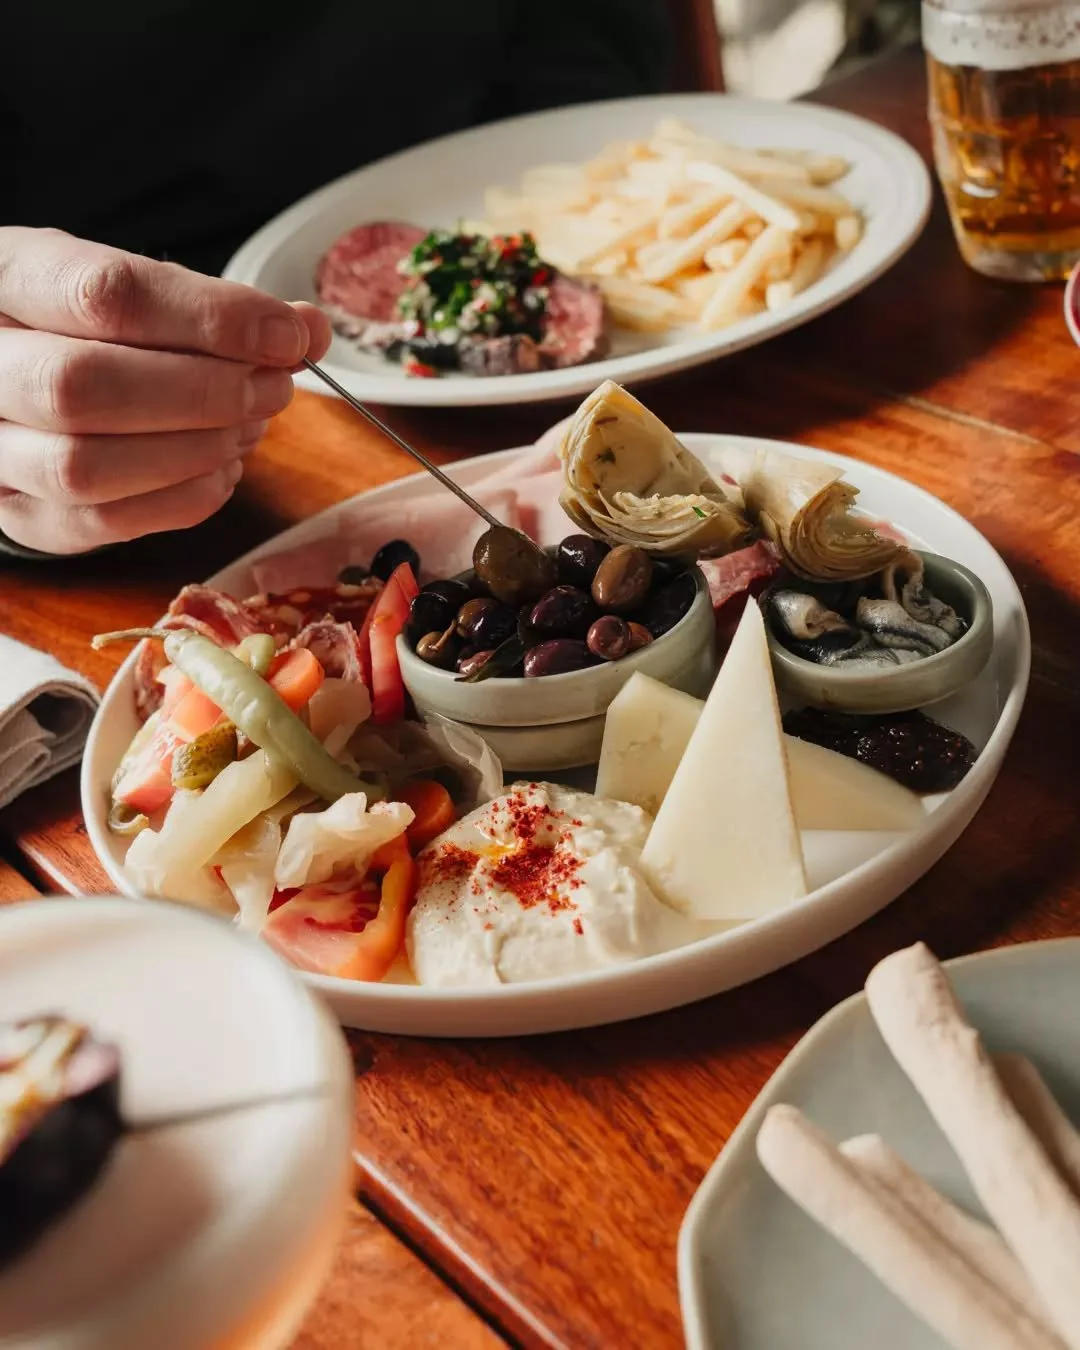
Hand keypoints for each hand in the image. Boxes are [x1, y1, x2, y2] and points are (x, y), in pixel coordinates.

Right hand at [0, 227, 331, 553]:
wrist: (17, 385)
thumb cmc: (84, 331)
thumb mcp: (136, 292)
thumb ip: (216, 309)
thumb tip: (309, 330)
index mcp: (4, 280)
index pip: (105, 293)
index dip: (210, 318)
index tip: (286, 337)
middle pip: (83, 384)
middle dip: (204, 393)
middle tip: (273, 389)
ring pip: (83, 464)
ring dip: (193, 450)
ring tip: (249, 427)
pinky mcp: (23, 516)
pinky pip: (102, 522)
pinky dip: (182, 498)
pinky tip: (223, 469)